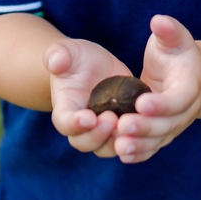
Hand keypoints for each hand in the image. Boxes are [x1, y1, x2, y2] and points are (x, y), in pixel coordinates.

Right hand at [43, 39, 130, 157]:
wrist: (93, 67)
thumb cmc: (76, 59)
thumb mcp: (69, 52)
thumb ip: (59, 55)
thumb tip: (55, 62)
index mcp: (65, 108)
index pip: (64, 122)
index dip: (74, 124)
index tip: (88, 118)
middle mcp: (81, 125)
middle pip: (83, 142)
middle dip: (97, 136)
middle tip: (112, 119)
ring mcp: (101, 129)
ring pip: (105, 148)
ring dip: (116, 142)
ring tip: (129, 125)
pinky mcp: (120, 128)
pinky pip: (126, 142)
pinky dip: (134, 141)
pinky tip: (145, 129)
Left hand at [113, 15, 200, 163]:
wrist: (189, 75)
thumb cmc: (178, 52)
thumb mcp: (175, 37)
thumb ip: (168, 30)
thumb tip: (158, 21)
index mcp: (190, 84)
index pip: (179, 98)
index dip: (162, 102)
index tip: (140, 102)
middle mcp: (186, 110)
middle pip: (168, 124)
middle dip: (146, 127)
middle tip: (122, 126)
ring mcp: (175, 125)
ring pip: (159, 139)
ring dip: (140, 144)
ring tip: (119, 145)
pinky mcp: (164, 134)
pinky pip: (153, 147)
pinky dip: (139, 153)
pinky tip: (122, 154)